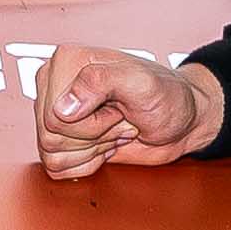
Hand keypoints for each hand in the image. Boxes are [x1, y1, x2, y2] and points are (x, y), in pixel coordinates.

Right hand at [36, 45, 218, 180]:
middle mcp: (56, 86)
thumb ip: (100, 82)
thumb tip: (63, 108)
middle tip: (119, 118)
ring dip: (92, 149)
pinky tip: (106, 143)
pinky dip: (87, 163)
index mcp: (66, 62)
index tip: (117, 108)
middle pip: (50, 137)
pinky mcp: (63, 138)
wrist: (180, 121)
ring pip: (52, 154)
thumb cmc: (167, 97)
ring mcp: (58, 113)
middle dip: (93, 136)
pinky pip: (56, 167)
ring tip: (114, 128)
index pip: (53, 116)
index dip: (89, 123)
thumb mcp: (142, 83)